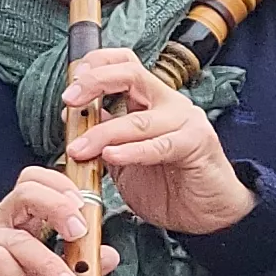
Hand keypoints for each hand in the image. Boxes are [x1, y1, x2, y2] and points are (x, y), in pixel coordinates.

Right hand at [0, 167, 112, 275]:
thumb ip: (78, 268)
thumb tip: (111, 254)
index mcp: (19, 221)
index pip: (39, 183)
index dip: (65, 188)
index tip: (89, 211)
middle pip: (28, 190)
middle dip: (60, 207)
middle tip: (79, 233)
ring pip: (19, 236)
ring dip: (49, 263)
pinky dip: (12, 274)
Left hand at [62, 48, 252, 234]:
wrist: (207, 212)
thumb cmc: (168, 185)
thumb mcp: (124, 157)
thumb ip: (105, 134)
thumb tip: (74, 115)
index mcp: (151, 101)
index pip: (125, 63)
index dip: (96, 65)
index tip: (70, 84)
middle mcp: (168, 104)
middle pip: (131, 74)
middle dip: (95, 82)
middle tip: (69, 100)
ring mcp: (184, 121)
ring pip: (137, 119)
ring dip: (102, 133)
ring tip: (78, 148)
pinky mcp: (195, 143)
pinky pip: (158, 145)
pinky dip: (131, 151)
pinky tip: (112, 156)